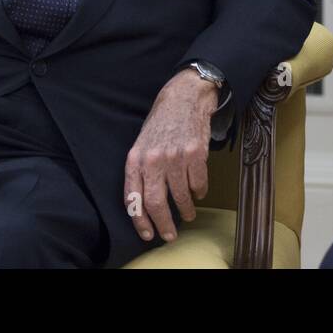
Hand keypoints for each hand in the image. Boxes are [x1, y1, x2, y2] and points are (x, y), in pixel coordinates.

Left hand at [123, 69, 218, 242]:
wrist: (185, 97)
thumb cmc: (162, 122)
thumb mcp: (142, 144)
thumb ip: (141, 171)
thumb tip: (144, 204)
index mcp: (136, 159)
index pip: (133, 198)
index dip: (140, 220)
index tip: (147, 234)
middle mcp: (154, 160)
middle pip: (156, 203)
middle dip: (163, 224)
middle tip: (169, 235)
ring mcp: (175, 157)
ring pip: (180, 196)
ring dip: (185, 210)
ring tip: (188, 214)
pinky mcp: (196, 154)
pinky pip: (199, 184)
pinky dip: (199, 192)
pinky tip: (198, 193)